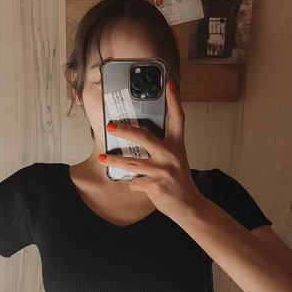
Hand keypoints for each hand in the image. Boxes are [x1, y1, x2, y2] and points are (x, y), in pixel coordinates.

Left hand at [98, 81, 203, 219]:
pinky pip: (135, 182)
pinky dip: (134, 185)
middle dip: (124, 130)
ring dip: (114, 161)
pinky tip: (138, 186)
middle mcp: (171, 155)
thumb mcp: (175, 161)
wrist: (189, 207)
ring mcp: (163, 171)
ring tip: (102, 159)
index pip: (178, 118)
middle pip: (145, 137)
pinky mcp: (155, 185)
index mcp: (177, 146)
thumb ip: (162, 150)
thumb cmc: (179, 182)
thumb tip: (139, 140)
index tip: (169, 84)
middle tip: (110, 126)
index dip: (174, 100)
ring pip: (132, 163)